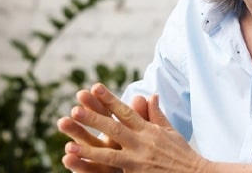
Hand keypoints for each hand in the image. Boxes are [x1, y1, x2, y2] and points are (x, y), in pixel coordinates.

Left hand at [61, 83, 208, 172]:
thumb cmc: (183, 155)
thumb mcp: (170, 132)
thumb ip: (155, 114)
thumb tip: (150, 94)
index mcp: (149, 131)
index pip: (126, 112)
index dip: (109, 99)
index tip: (94, 87)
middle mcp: (143, 144)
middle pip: (114, 130)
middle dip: (93, 120)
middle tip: (74, 111)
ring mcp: (139, 162)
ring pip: (110, 155)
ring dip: (89, 150)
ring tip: (69, 146)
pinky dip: (99, 171)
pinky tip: (85, 169)